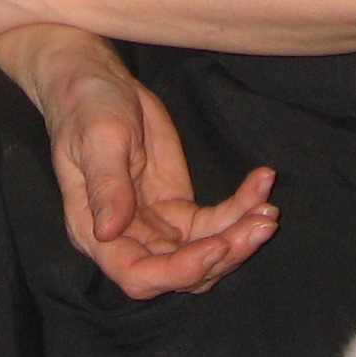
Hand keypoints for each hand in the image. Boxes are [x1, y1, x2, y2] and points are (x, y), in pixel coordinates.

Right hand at [0, 24, 278, 299]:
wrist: (99, 82)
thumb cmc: (86, 108)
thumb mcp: (98, 140)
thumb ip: (106, 186)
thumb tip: (108, 232)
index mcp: (95, 232)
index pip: (139, 274)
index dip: (178, 271)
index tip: (215, 246)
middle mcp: (128, 239)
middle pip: (181, 270)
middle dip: (225, 253)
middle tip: (261, 225)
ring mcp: (157, 226)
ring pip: (204, 251)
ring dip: (239, 236)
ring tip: (269, 212)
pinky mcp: (179, 208)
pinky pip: (215, 221)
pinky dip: (242, 207)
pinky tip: (262, 182)